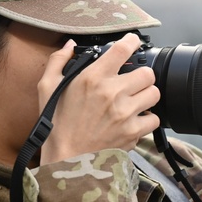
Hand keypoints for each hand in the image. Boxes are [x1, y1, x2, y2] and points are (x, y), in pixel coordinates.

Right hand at [38, 34, 160, 162]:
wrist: (66, 160)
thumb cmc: (56, 125)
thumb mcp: (46, 88)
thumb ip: (59, 61)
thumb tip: (70, 45)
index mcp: (92, 78)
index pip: (122, 50)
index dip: (132, 42)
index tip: (133, 42)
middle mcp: (112, 93)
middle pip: (147, 73)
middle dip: (141, 76)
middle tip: (133, 82)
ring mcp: (125, 113)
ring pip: (154, 94)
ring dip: (147, 96)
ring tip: (135, 100)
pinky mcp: (133, 132)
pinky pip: (154, 119)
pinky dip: (147, 119)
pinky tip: (135, 120)